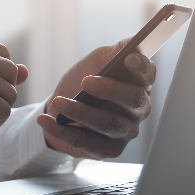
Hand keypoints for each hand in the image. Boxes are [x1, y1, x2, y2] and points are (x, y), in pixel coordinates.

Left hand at [37, 38, 155, 159]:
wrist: (60, 108)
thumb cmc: (82, 83)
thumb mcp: (97, 61)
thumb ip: (114, 52)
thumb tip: (131, 44)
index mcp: (138, 85)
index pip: (148, 76)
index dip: (141, 67)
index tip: (129, 58)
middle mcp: (137, 110)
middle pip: (132, 100)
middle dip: (109, 89)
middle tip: (86, 81)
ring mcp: (124, 132)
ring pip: (108, 123)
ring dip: (81, 112)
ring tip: (59, 102)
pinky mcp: (107, 150)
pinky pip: (85, 142)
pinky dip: (62, 132)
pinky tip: (46, 121)